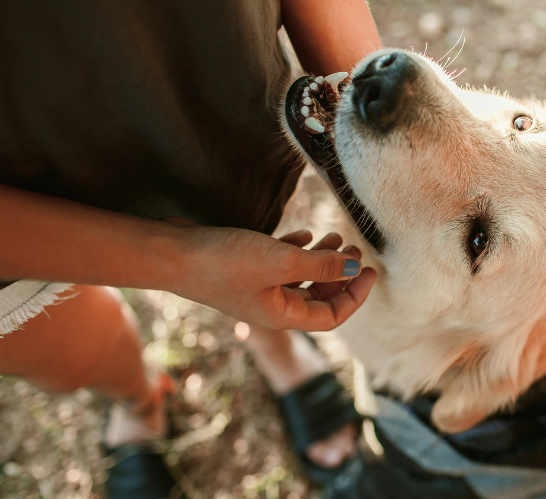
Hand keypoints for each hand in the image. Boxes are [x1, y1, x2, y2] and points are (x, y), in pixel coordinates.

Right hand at [172, 225, 375, 330]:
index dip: (355, 296)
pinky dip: (295, 251)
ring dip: (320, 260)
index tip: (370, 270)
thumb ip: (321, 265)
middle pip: (318, 298)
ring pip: (300, 279)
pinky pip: (279, 266)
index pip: (331, 316)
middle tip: (355, 248)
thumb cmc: (223, 261)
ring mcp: (255, 289)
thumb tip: (355, 266)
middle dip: (340, 274)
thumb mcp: (281, 261)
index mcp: (283, 315)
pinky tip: (303, 234)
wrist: (170, 253)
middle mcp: (271, 307)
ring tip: (334, 238)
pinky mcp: (242, 270)